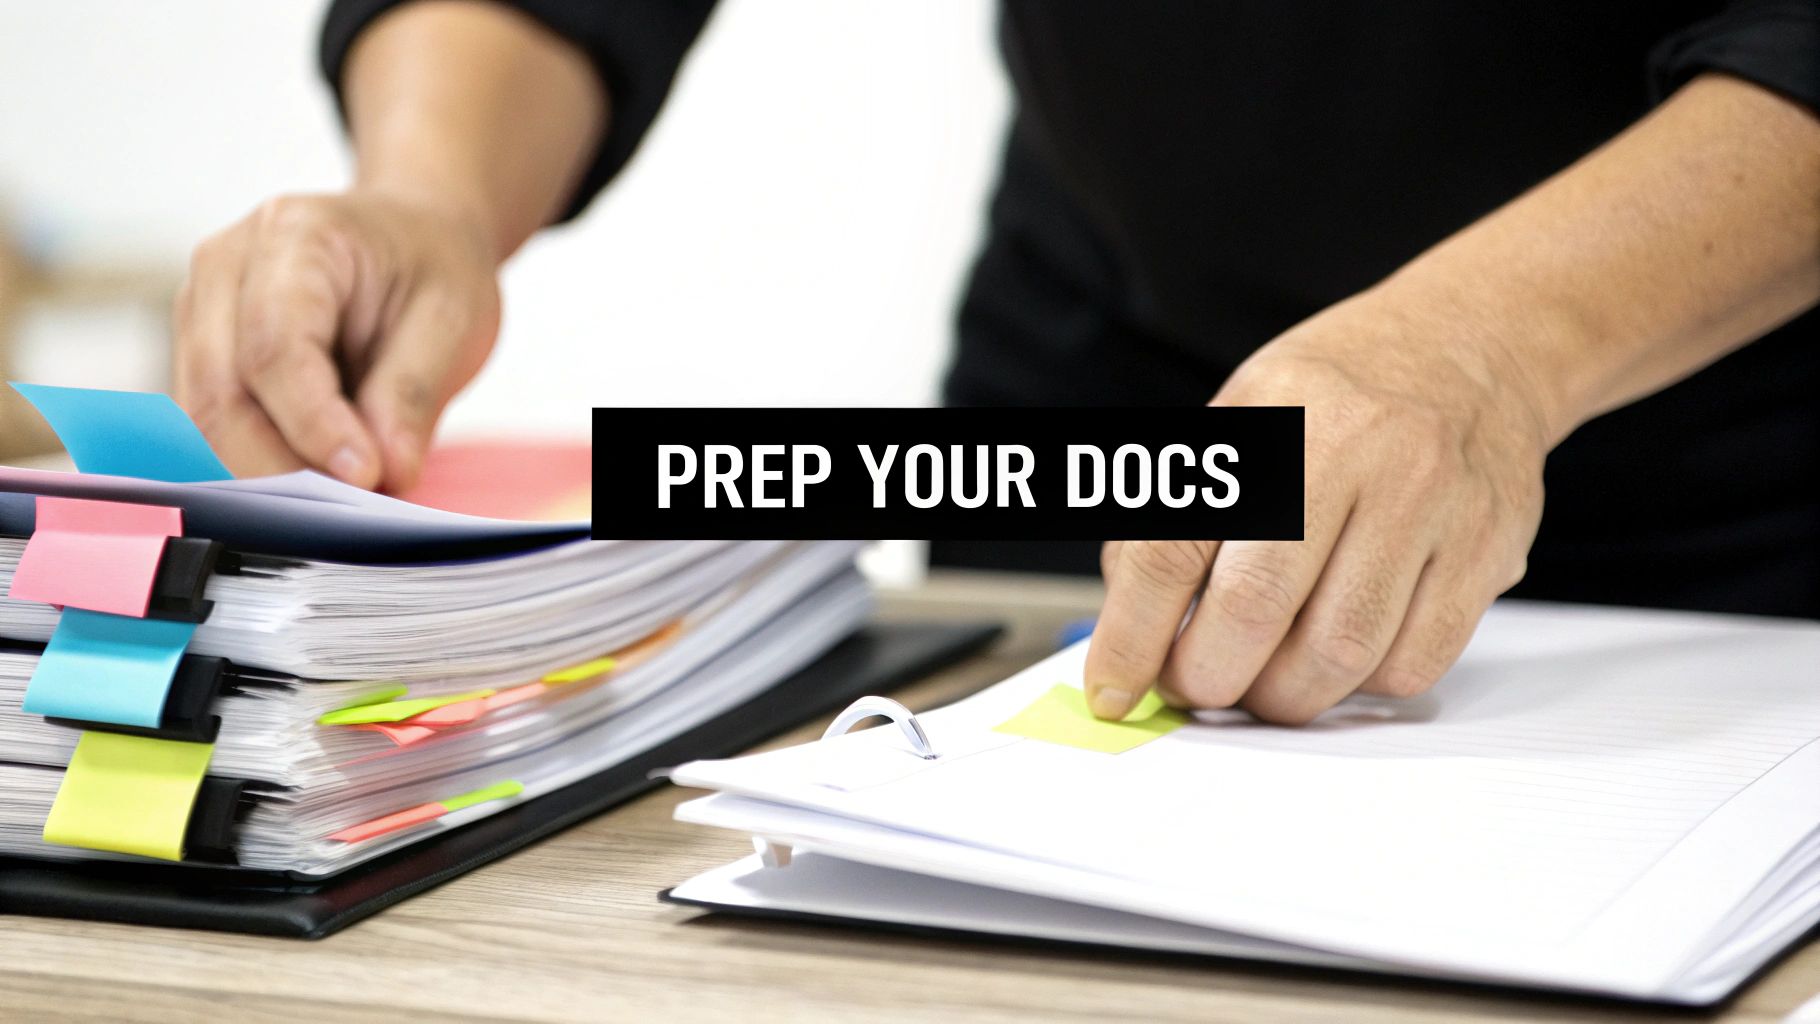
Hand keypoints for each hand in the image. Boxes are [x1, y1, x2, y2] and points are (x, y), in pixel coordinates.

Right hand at [173, 189, 501, 489]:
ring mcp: (202, 308)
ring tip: (341, 506)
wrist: (412, 234)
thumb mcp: (453, 318)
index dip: (313, 424)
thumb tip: (387, 473)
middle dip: (281, 468)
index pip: (277, 346)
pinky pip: (210, 426)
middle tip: (355, 512)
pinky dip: (256, 465)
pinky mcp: (202, 351)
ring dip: (265, 475)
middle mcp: (226, 265)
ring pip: (203, 420)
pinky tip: (311, 489)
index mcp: (295, 236)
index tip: (364, 477)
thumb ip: (412, 393)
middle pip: (221, 393)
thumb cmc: (432, 265)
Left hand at [1085, 286, 1551, 723]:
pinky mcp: (1487, 549)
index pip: (1173, 548)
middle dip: (1208, 677)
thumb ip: (1179, 512)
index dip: (1132, 635)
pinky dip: (1363, 685)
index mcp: (1269, 416)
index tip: (1112, 686)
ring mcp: (1430, 503)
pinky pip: (1413, 663)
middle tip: (1195, 687)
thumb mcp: (1241, 414)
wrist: (1473, 341)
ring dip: (1285, 697)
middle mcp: (1353, 452)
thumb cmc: (1340, 392)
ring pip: (1339, 653)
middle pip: (1255, 608)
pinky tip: (1345, 657)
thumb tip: (1129, 627)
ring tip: (1266, 684)